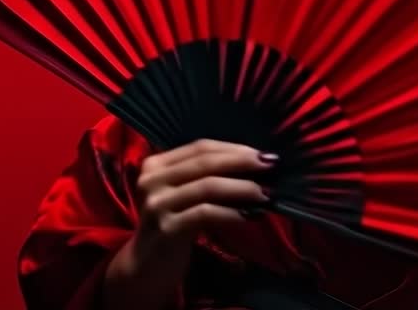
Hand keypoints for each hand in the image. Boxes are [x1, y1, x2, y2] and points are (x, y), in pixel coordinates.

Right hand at [102, 139, 276, 309]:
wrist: (145, 269)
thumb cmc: (172, 227)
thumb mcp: (183, 196)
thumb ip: (205, 177)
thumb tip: (253, 164)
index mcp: (155, 165)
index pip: (200, 147)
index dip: (234, 148)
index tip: (263, 154)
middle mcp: (151, 180)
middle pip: (205, 162)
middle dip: (242, 162)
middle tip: (271, 166)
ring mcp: (156, 204)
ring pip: (208, 186)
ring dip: (242, 188)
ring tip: (266, 193)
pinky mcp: (165, 228)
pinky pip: (205, 213)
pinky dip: (231, 212)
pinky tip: (250, 215)